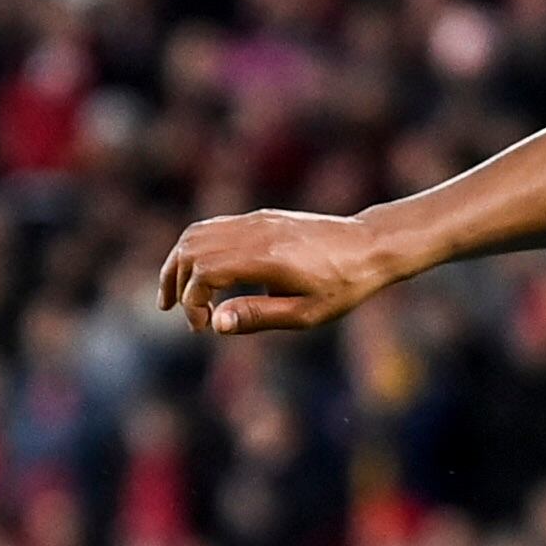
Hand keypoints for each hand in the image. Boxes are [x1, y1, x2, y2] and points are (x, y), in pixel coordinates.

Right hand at [156, 210, 399, 335]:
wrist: (371, 245)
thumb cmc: (343, 285)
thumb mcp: (305, 314)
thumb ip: (257, 317)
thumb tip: (214, 324)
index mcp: (265, 258)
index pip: (204, 273)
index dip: (192, 303)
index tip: (203, 327)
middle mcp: (255, 232)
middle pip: (190, 249)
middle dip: (174, 282)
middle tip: (176, 312)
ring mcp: (256, 220)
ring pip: (196, 234)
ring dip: (178, 263)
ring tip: (174, 294)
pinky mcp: (260, 218)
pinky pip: (213, 227)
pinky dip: (195, 249)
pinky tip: (199, 273)